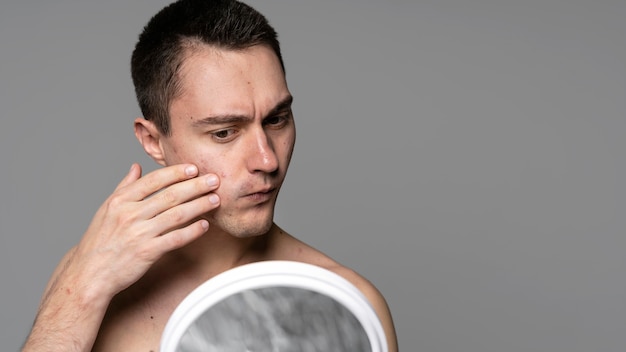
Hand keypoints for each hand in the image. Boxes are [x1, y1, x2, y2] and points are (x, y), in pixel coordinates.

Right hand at [63, 163, 219, 298]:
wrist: (89, 274)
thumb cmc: (100, 240)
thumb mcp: (106, 209)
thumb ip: (124, 187)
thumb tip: (136, 167)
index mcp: (120, 201)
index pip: (154, 180)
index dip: (176, 172)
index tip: (194, 168)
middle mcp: (130, 214)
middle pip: (170, 195)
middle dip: (196, 186)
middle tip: (215, 179)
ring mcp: (139, 233)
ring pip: (177, 215)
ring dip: (199, 206)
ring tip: (215, 200)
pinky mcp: (147, 252)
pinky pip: (176, 238)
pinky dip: (192, 231)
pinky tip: (204, 225)